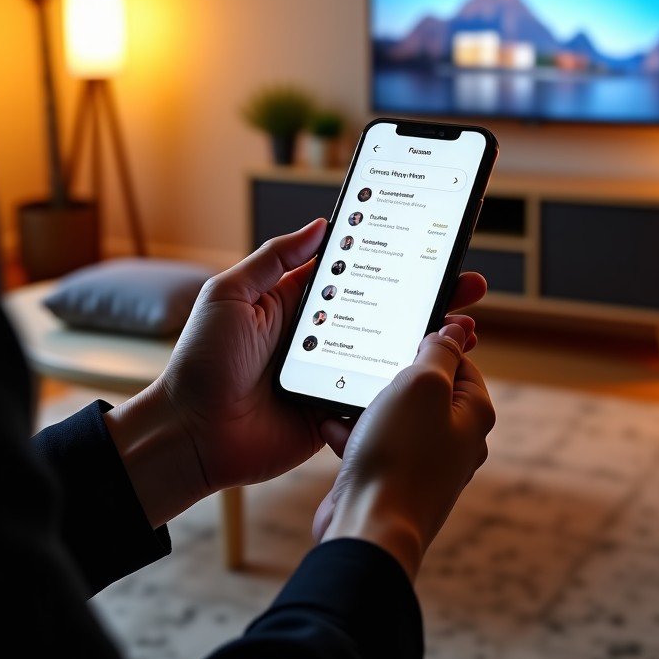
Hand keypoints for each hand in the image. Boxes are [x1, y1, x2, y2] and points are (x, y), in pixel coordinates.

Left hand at [104, 219, 487, 526]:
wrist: (191, 434)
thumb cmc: (201, 361)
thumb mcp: (230, 295)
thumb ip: (274, 259)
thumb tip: (320, 224)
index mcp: (297, 303)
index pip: (356, 272)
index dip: (392, 259)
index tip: (428, 245)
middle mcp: (321, 335)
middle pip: (385, 309)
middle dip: (427, 297)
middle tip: (467, 285)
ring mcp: (331, 373)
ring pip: (389, 351)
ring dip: (428, 339)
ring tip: (466, 326)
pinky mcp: (335, 409)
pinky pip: (378, 394)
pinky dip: (408, 385)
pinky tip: (438, 372)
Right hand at [313, 323, 494, 582]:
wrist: (369, 529)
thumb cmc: (399, 455)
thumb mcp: (422, 384)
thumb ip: (439, 352)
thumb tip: (455, 329)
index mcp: (473, 414)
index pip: (460, 361)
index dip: (431, 343)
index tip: (402, 333)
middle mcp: (455, 440)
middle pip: (425, 388)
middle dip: (391, 375)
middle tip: (368, 365)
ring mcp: (425, 464)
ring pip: (394, 415)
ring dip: (366, 404)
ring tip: (344, 397)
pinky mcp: (393, 481)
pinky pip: (373, 444)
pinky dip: (353, 434)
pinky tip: (332, 429)